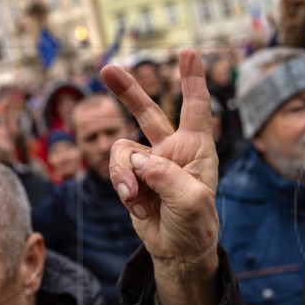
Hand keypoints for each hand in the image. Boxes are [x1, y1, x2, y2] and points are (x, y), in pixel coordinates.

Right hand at [101, 50, 218, 304]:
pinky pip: (116, 170)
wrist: (177, 250)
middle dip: (127, 91)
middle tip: (107, 69)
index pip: (196, 108)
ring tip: (136, 198)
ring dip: (124, 175)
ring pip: (122, 150)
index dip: (192, 80)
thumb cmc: (195, 224)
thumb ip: (166, 177)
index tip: (188, 53)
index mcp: (197, 148)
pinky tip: (137, 206)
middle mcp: (172, 150)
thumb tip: (139, 160)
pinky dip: (123, 188)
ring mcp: (149, 163)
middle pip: (147, 112)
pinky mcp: (132, 178)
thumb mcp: (190, 201)